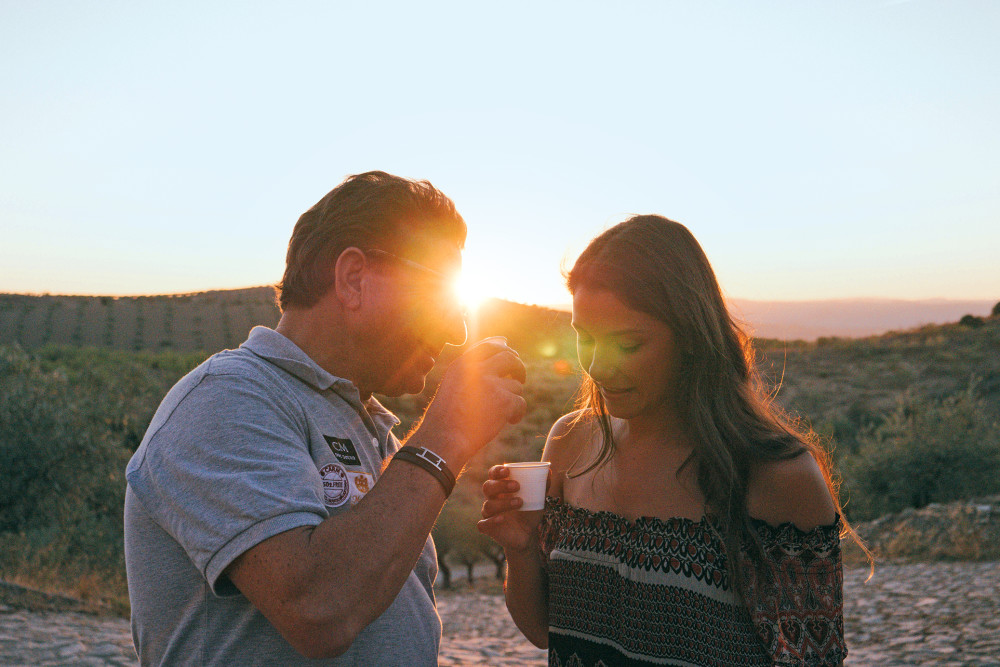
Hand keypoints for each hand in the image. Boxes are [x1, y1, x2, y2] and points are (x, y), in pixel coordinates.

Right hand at [406, 338, 526, 469]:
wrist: (444, 438)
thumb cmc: (446, 415)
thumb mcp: (453, 383)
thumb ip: (474, 365)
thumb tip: (503, 340)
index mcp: (462, 364)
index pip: (489, 346)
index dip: (504, 349)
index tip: (510, 356)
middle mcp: (477, 369)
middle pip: (510, 358)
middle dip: (518, 368)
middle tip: (518, 380)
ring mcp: (492, 384)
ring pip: (516, 385)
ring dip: (513, 397)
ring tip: (502, 412)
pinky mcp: (504, 401)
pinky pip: (521, 402)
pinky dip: (517, 413)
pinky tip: (509, 421)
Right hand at [477, 465, 545, 554]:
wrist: (528, 535)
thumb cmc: (529, 512)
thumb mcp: (538, 499)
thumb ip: (542, 485)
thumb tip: (549, 471)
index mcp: (501, 487)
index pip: (493, 474)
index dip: (496, 471)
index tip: (507, 471)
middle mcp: (492, 498)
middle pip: (487, 487)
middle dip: (501, 485)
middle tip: (517, 486)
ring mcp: (489, 513)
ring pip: (488, 505)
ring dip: (503, 503)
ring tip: (520, 503)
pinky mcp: (488, 528)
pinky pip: (483, 524)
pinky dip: (491, 521)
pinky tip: (502, 518)